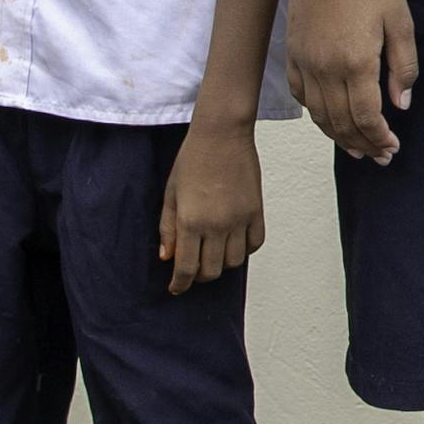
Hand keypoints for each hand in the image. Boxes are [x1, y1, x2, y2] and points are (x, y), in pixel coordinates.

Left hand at [161, 114, 267, 287]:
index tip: (176, 288)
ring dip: (221, 264)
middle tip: (192, 267)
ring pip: (234, 262)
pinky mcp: (256, 212)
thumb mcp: (170, 194)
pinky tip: (233, 242)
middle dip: (199, 276)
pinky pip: (254, 244)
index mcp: (191, 221)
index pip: (186, 268)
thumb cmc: (191, 160)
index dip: (180, 284)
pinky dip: (244, 250)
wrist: (222, 135)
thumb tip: (167, 258)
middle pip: (211, 271)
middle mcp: (217, 225)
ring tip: (212, 252)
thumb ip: (168, 228)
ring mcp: (240, 220)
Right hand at [288, 0, 416, 162]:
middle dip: (363, 144)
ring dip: (339, 136)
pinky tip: (330, 119)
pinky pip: (302, 95)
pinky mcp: (293, 53)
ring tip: (357, 147)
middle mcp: (326, 68)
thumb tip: (402, 105)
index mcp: (356, 62)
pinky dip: (316, 114)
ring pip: (319, 114)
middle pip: (341, 123)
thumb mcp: (400, 21)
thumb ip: (403, 67)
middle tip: (379, 156)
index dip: (379, 138)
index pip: (366, 117)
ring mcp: (305, 62)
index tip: (392, 147)